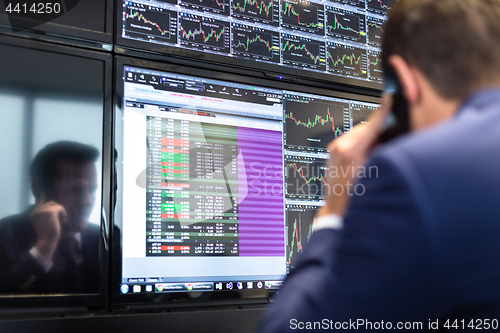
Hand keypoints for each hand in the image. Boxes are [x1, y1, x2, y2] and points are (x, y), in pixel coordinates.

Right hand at [30, 193, 66, 260]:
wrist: (46, 242)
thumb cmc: (48, 235)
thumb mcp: (46, 223)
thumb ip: (46, 215)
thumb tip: (56, 208)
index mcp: (34, 214)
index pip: (39, 202)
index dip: (42, 197)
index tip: (43, 193)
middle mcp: (36, 211)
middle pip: (50, 203)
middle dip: (58, 209)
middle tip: (62, 219)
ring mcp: (42, 210)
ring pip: (56, 205)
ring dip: (61, 212)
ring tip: (62, 221)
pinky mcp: (49, 212)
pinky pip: (60, 208)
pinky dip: (64, 214)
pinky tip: (63, 221)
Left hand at [318, 96, 390, 216]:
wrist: (337, 208)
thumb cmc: (356, 196)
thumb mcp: (375, 173)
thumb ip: (382, 152)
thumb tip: (389, 136)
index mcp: (351, 151)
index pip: (371, 125)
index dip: (382, 111)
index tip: (389, 98)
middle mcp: (340, 146)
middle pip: (365, 128)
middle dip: (378, 131)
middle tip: (389, 139)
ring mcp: (335, 148)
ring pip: (358, 133)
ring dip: (369, 138)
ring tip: (375, 154)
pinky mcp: (333, 150)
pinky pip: (351, 140)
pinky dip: (360, 143)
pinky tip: (365, 156)